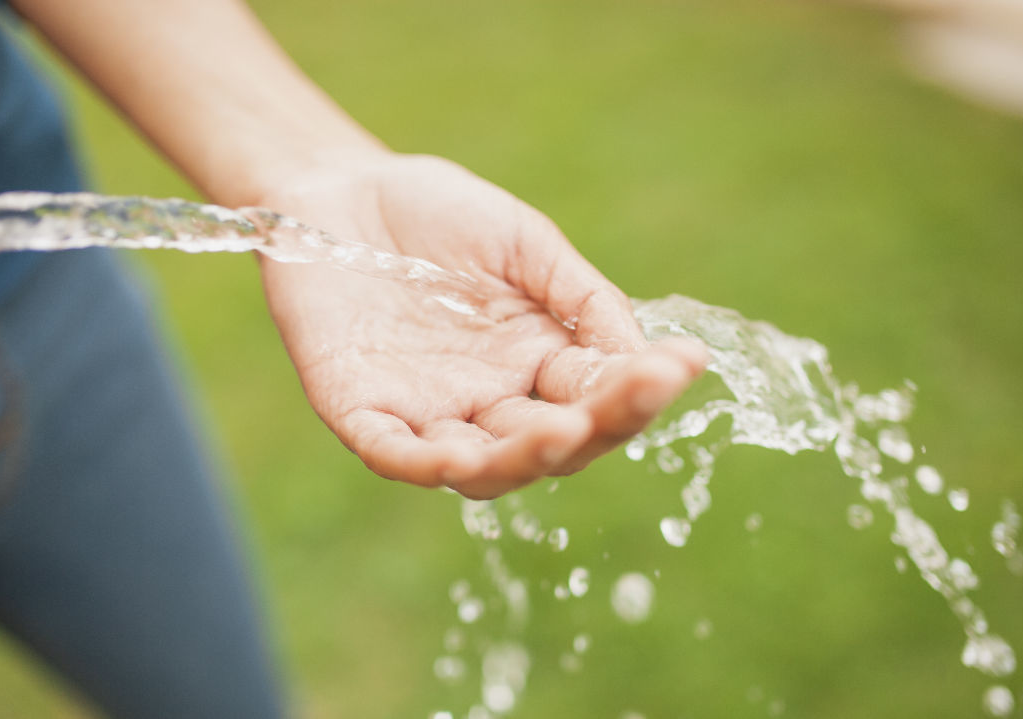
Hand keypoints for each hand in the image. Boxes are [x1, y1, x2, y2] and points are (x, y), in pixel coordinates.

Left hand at [259, 152, 705, 498]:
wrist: (339, 191)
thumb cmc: (437, 213)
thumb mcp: (525, 242)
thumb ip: (581, 297)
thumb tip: (646, 354)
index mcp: (540, 361)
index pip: (601, 395)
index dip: (641, 388)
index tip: (683, 362)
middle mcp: (493, 400)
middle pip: (553, 444)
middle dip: (592, 426)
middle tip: (620, 400)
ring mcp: (428, 411)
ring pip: (483, 466)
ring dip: (520, 459)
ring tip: (555, 435)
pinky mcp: (362, 410)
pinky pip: (393, 452)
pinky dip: (421, 461)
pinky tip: (453, 456)